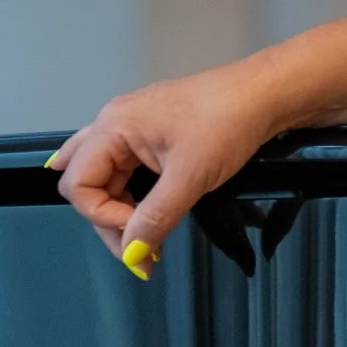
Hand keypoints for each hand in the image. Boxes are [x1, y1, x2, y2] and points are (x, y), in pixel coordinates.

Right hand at [48, 61, 283, 277]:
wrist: (268, 94)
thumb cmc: (230, 121)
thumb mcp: (190, 177)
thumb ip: (155, 217)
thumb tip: (133, 252)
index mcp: (114, 127)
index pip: (78, 184)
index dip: (103, 216)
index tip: (140, 234)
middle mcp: (115, 124)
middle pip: (88, 183)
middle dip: (108, 222)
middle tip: (140, 253)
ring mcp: (135, 128)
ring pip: (107, 178)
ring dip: (120, 212)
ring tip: (146, 240)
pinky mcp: (155, 134)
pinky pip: (128, 170)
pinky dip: (134, 197)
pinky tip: (141, 214)